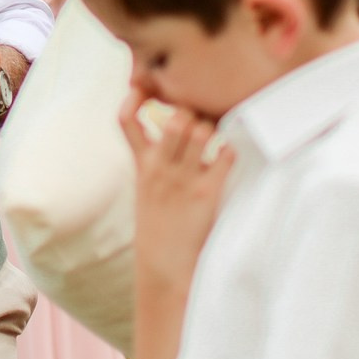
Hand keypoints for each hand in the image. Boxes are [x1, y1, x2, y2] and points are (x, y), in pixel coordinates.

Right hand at [118, 102, 233, 293]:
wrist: (164, 269)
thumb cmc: (159, 229)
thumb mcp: (146, 192)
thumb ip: (154, 162)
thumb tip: (177, 134)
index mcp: (142, 165)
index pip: (126, 119)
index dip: (134, 97)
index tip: (146, 89)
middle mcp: (160, 167)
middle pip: (177, 117)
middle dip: (193, 109)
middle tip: (205, 115)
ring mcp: (182, 179)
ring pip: (201, 130)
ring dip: (214, 127)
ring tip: (221, 136)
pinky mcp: (206, 193)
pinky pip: (224, 155)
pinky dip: (231, 150)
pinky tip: (231, 157)